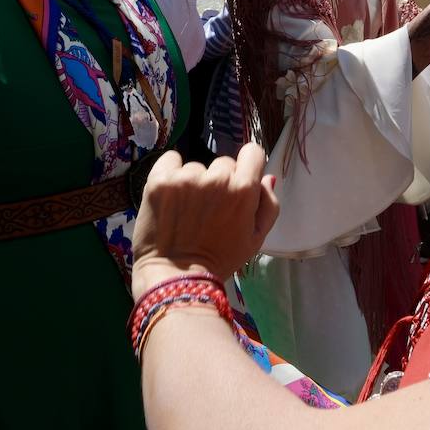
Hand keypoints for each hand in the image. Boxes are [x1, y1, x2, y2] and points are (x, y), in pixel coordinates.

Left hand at [131, 144, 279, 300]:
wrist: (175, 277)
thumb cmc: (220, 260)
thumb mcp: (255, 239)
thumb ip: (268, 206)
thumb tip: (267, 177)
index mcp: (243, 189)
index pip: (252, 153)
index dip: (248, 166)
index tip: (239, 179)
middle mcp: (216, 177)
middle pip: (224, 163)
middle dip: (220, 181)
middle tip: (210, 209)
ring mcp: (186, 177)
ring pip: (196, 167)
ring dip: (194, 182)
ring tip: (187, 211)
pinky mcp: (160, 180)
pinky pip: (171, 160)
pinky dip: (171, 172)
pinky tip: (171, 195)